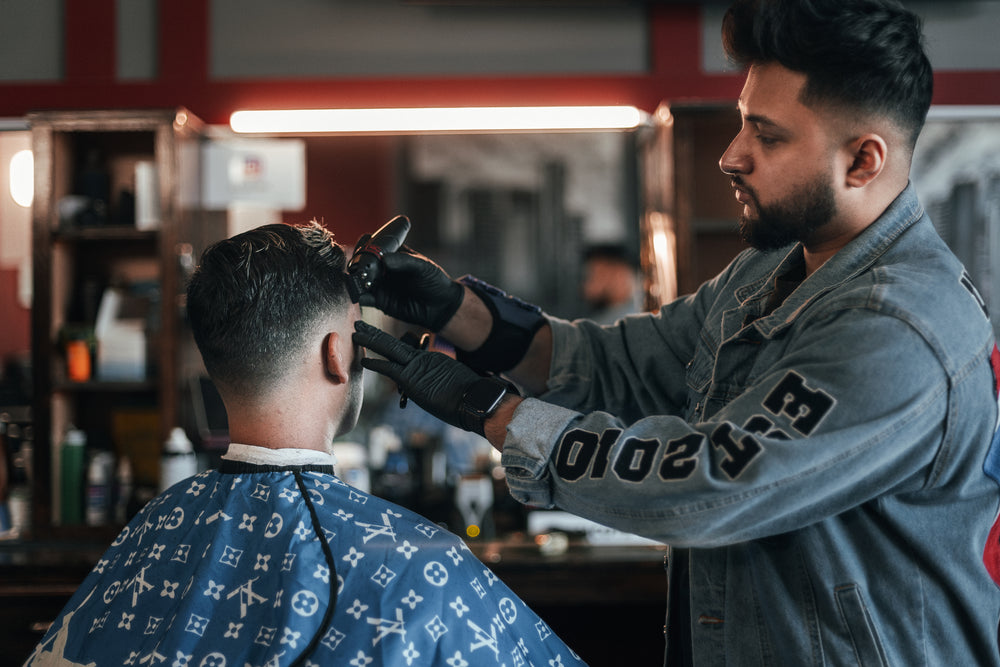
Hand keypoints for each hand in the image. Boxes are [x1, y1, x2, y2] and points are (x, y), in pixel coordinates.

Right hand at [353, 241, 463, 331]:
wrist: (440, 306)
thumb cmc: (434, 281)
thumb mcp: (423, 267)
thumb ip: (404, 261)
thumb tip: (384, 259)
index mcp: (392, 253)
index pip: (372, 244)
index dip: (365, 246)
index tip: (366, 250)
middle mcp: (382, 267)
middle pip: (361, 262)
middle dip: (358, 264)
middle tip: (363, 269)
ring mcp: (380, 284)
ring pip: (359, 279)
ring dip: (356, 280)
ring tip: (362, 283)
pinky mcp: (379, 301)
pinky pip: (364, 298)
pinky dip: (359, 297)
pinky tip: (362, 296)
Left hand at [353, 321, 509, 434]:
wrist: (476, 399)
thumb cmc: (469, 398)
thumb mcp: (451, 386)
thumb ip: (440, 383)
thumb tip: (442, 390)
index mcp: (430, 361)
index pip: (404, 350)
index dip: (389, 343)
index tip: (377, 337)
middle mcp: (422, 360)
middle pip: (393, 344)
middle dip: (375, 334)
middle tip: (360, 324)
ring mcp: (417, 367)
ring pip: (389, 349)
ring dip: (370, 341)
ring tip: (355, 332)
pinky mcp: (413, 378)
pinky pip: (389, 368)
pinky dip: (376, 364)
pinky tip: (363, 360)